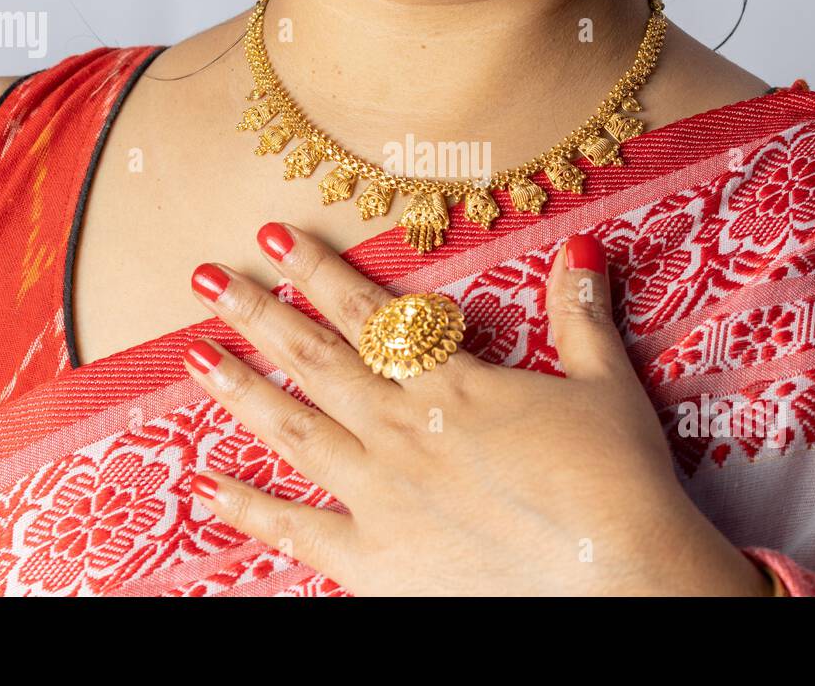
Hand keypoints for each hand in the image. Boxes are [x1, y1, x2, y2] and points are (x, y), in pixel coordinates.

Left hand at [184, 222, 770, 595]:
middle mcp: (400, 430)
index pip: (367, 314)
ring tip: (196, 356)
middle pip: (314, 361)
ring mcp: (379, 496)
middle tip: (207, 279)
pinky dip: (249, 510)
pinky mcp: (373, 561)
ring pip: (294, 431)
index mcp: (449, 385)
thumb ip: (579, 316)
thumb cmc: (616, 481)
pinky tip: (207, 487)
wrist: (619, 577)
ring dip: (241, 390)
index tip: (271, 237)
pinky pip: (297, 531)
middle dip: (257, 314)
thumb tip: (581, 247)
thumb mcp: (604, 385)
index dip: (317, 271)